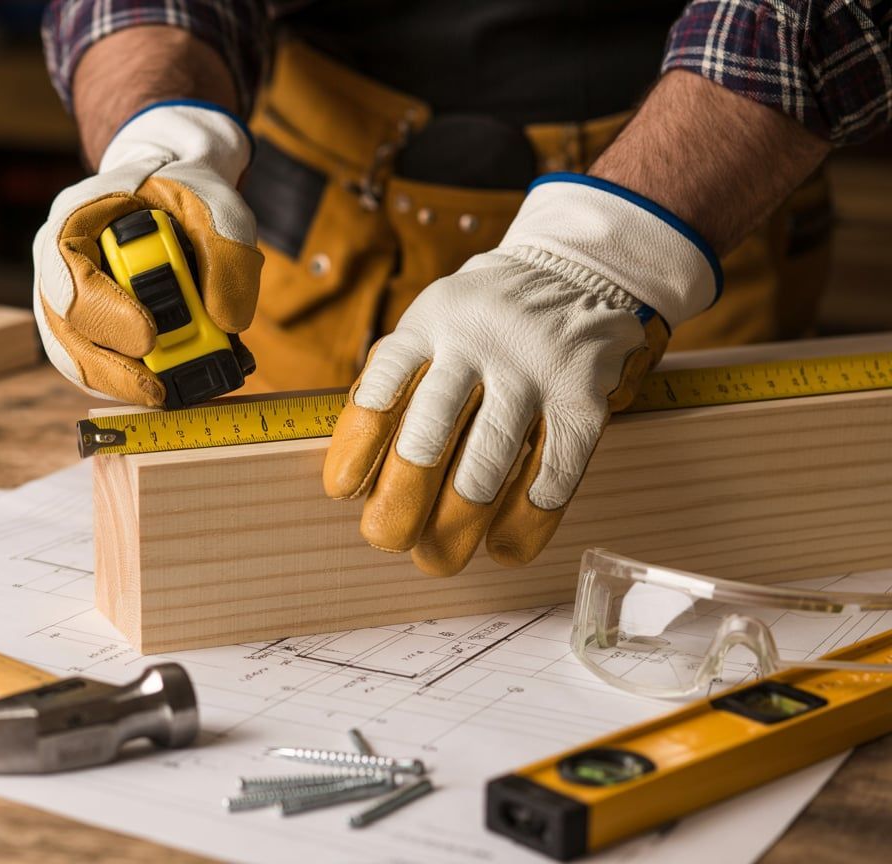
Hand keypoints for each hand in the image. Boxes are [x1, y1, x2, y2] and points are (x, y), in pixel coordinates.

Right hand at [34, 101, 262, 403]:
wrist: (172, 195)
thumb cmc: (184, 193)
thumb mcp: (214, 204)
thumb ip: (226, 251)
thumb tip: (229, 321)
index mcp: (76, 222)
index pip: (68, 273)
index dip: (105, 311)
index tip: (150, 336)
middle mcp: (60, 269)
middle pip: (65, 331)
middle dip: (113, 367)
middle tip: (159, 390)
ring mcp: (70, 308)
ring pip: (78, 361)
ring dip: (125, 385)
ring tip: (171, 395)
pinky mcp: (93, 336)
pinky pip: (102, 370)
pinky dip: (136, 385)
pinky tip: (173, 388)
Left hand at [323, 175, 720, 575]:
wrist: (578, 267)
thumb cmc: (482, 318)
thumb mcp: (431, 324)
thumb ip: (399, 381)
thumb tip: (358, 475)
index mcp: (427, 323)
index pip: (380, 390)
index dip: (356, 448)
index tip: (341, 493)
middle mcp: (476, 340)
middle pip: (428, 435)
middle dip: (402, 500)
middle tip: (386, 540)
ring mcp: (533, 365)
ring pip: (488, 458)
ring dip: (459, 520)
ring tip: (439, 558)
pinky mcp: (582, 391)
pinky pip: (555, 467)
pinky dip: (529, 517)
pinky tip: (506, 547)